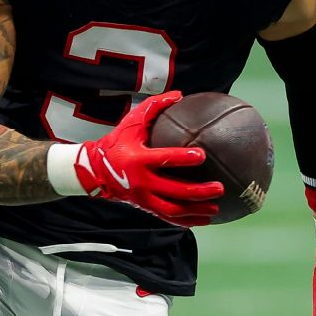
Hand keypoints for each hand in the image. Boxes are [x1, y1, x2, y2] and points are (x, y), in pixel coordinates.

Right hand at [73, 90, 223, 226]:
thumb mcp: (132, 121)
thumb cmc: (118, 141)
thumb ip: (154, 107)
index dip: (182, 158)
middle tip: (219, 188)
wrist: (96, 169)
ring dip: (196, 210)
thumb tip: (180, 94)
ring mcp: (143, 198)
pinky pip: (169, 218)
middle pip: (173, 190)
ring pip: (173, 209)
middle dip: (198, 191)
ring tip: (216, 209)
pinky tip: (204, 219)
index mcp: (138, 159)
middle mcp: (141, 181)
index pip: (163, 159)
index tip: (201, 155)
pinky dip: (187, 220)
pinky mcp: (145, 207)